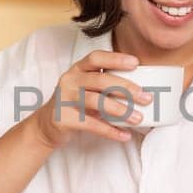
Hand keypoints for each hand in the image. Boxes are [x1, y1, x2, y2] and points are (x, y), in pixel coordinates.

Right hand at [30, 50, 152, 147]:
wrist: (46, 125)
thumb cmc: (74, 103)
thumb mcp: (86, 88)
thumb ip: (105, 85)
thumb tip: (141, 92)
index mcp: (77, 69)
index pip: (96, 57)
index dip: (116, 59)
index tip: (135, 63)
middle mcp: (70, 80)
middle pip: (100, 80)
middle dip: (126, 88)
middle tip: (146, 97)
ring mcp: (65, 99)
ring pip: (96, 101)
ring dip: (120, 110)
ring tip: (138, 118)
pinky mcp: (63, 118)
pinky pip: (91, 124)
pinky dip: (110, 131)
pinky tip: (124, 135)